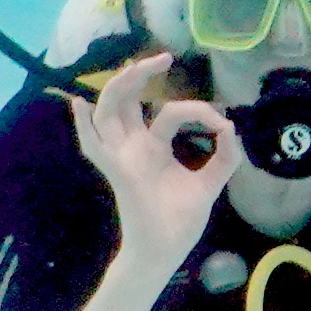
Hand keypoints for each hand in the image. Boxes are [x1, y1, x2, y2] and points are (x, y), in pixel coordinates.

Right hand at [71, 53, 240, 273]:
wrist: (166, 252)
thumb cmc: (180, 221)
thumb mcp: (209, 183)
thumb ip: (224, 157)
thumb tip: (230, 126)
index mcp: (154, 147)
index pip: (167, 112)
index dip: (196, 110)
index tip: (222, 123)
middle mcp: (134, 147)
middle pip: (126, 100)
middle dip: (140, 75)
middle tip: (162, 58)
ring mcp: (123, 157)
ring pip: (109, 112)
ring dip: (119, 87)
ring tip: (135, 67)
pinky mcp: (120, 171)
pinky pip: (95, 146)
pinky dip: (83, 125)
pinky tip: (80, 104)